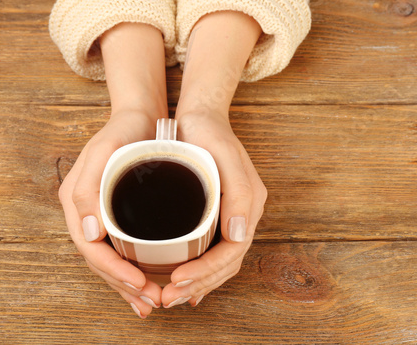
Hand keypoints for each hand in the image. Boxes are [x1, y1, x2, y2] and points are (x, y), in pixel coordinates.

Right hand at [59, 110, 163, 317]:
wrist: (138, 117)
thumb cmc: (121, 132)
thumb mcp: (102, 152)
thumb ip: (87, 191)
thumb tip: (88, 233)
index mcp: (77, 202)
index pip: (91, 249)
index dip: (114, 272)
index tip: (140, 284)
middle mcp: (87, 213)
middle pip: (101, 260)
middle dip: (123, 285)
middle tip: (150, 303)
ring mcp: (102, 214)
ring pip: (112, 259)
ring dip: (128, 284)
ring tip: (150, 302)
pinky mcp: (120, 213)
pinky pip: (122, 247)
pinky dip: (133, 268)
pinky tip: (148, 280)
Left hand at [161, 111, 266, 306]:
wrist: (201, 117)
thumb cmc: (211, 134)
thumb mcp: (226, 156)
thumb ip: (239, 194)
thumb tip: (239, 235)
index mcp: (248, 205)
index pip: (232, 252)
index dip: (206, 272)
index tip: (177, 281)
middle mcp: (241, 215)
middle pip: (224, 263)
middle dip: (198, 285)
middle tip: (168, 298)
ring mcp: (228, 216)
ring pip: (217, 262)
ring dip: (196, 283)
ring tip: (170, 296)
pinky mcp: (212, 214)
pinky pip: (209, 250)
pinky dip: (197, 270)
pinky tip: (182, 280)